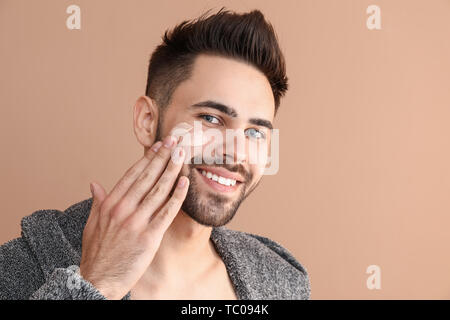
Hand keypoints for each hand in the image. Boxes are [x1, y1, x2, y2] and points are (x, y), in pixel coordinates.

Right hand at [79, 135, 188, 299]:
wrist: (98, 281)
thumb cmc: (96, 253)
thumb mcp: (91, 224)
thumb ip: (97, 202)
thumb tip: (95, 183)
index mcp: (110, 204)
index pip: (132, 174)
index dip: (148, 158)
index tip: (159, 146)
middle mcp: (123, 209)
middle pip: (147, 177)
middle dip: (163, 157)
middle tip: (176, 141)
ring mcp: (136, 222)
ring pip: (159, 190)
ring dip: (172, 170)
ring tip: (183, 154)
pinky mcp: (149, 237)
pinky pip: (166, 212)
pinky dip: (177, 196)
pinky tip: (185, 182)